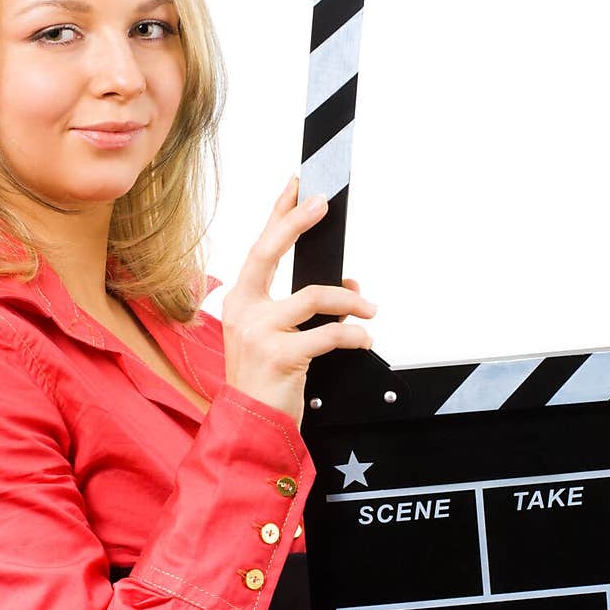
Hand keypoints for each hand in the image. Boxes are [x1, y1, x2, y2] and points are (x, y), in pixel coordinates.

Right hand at [222, 175, 376, 427]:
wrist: (251, 425)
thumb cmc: (265, 380)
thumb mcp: (279, 337)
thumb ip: (308, 310)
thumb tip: (351, 286)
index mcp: (239, 301)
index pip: (259, 247)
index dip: (278, 212)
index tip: (297, 185)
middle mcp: (243, 310)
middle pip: (268, 251)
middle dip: (297, 221)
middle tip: (322, 203)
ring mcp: (258, 331)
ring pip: (314, 295)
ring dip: (351, 301)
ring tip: (370, 311)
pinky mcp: (279, 355)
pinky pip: (329, 333)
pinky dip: (354, 335)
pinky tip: (363, 340)